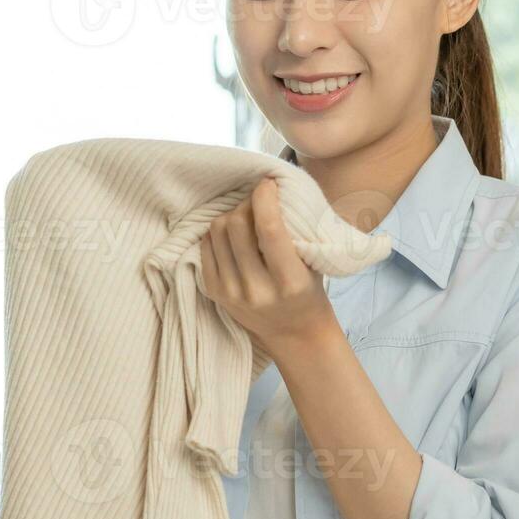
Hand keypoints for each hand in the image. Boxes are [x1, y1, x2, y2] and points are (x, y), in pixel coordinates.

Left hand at [198, 176, 337, 352]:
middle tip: (259, 201)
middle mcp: (257, 290)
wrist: (294, 334)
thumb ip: (295, 232)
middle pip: (236, 225)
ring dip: (232, 214)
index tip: (268, 184)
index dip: (265, 198)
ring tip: (247, 216)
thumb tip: (271, 188)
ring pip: (217, 232)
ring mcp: (231, 293)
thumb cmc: (308, 292)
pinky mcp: (214, 292)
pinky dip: (218, 232)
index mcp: (289, 282)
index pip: (269, 229)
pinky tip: (234, 234)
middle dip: (247, 203)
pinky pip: (206, 246)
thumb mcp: (313, 265)